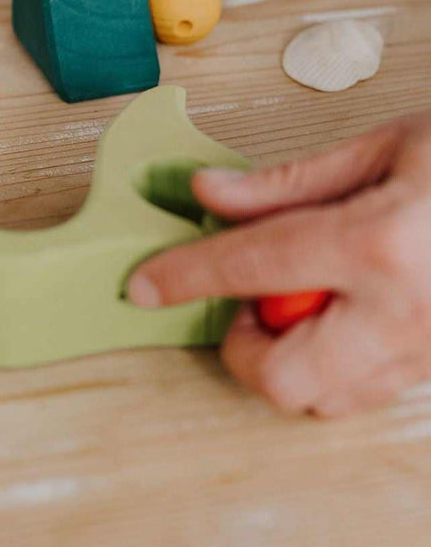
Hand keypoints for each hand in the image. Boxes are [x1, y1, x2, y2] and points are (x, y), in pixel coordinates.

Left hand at [127, 116, 430, 416]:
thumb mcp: (388, 146)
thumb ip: (289, 183)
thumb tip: (210, 196)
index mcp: (381, 243)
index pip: (250, 267)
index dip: (184, 277)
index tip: (143, 285)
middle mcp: (407, 313)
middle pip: (284, 378)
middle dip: (245, 346)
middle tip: (249, 296)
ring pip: (327, 400)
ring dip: (292, 357)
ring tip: (307, 296)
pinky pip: (371, 391)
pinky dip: (338, 363)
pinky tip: (347, 311)